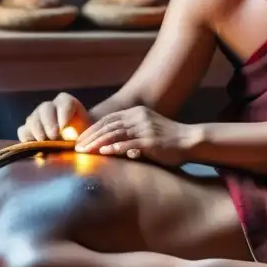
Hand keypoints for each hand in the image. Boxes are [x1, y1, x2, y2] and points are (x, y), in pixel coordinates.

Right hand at [18, 93, 92, 141]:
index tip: (64, 125)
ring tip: (43, 141)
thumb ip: (85, 138)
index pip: (64, 102)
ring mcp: (37, 118)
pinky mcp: (28, 130)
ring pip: (32, 119)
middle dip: (48, 122)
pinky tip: (33, 146)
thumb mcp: (89, 135)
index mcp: (67, 103)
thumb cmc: (86, 137)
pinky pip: (23, 131)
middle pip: (45, 108)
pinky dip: (26, 138)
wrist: (78, 142)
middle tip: (53, 136)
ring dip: (37, 130)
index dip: (63, 112)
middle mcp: (50, 107)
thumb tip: (81, 146)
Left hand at [74, 106, 191, 166]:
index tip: (79, 139)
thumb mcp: (146, 131)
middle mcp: (139, 117)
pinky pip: (129, 143)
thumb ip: (129, 135)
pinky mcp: (151, 140)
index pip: (108, 120)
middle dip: (90, 136)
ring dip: (97, 143)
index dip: (92, 129)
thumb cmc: (167, 140)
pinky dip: (115, 148)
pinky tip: (104, 152)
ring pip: (115, 134)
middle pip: (108, 126)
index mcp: (136, 113)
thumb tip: (110, 146)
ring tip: (85, 151)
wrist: (189, 140)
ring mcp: (145, 128)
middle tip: (76, 147)